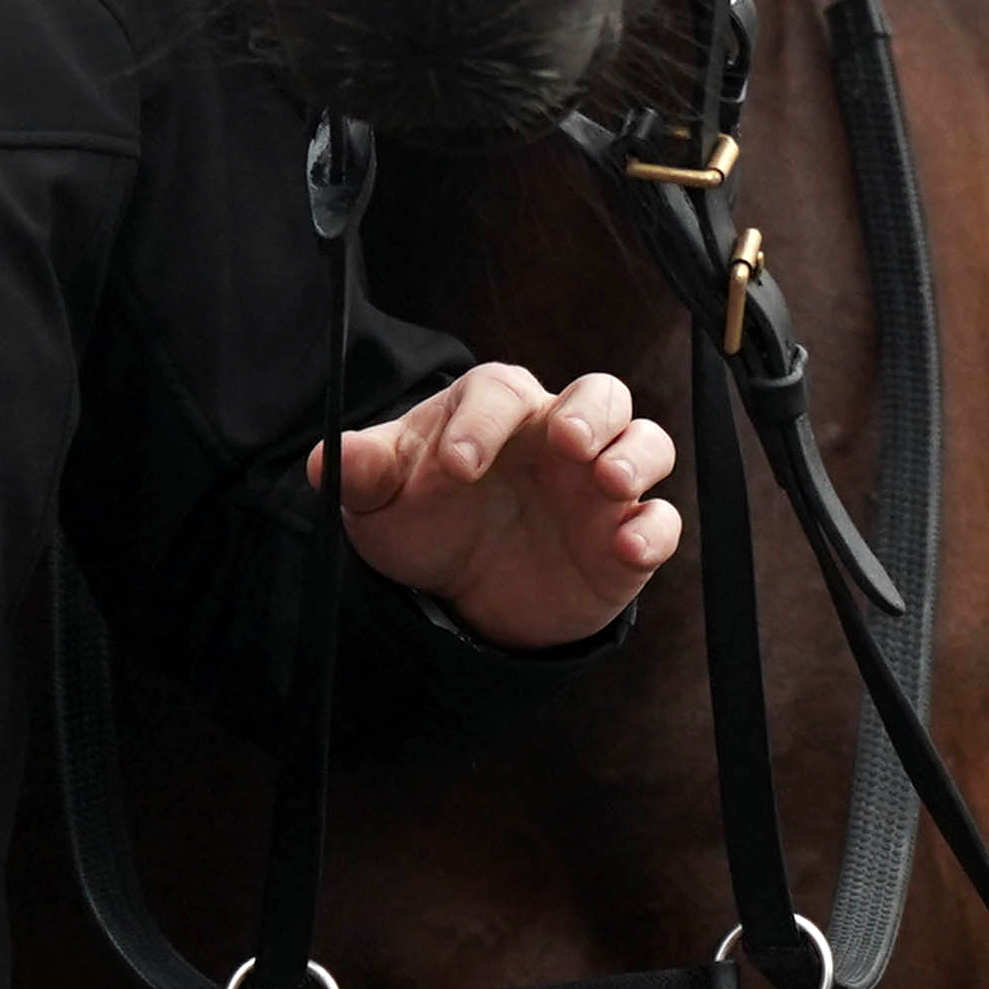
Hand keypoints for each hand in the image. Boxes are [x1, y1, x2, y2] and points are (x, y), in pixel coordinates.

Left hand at [331, 362, 681, 649]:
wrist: (462, 597)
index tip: (456, 469)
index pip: (502, 391)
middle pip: (602, 393)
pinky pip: (661, 521)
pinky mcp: (625, 539)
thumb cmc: (426, 524)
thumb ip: (360, 472)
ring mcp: (600, 487)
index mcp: (499, 411)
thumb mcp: (380, 501)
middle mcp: (560, 437)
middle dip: (591, 412)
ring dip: (636, 455)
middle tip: (566, 443)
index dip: (483, 423)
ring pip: (647, 442)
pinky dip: (654, 529)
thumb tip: (327, 458)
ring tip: (609, 482)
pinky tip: (628, 546)